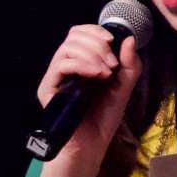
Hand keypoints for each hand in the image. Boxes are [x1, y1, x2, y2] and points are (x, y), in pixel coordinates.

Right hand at [35, 25, 141, 165]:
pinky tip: (96, 76)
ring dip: (92, 54)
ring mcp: (55, 76)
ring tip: (106, 73)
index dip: (95, 30)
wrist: (91, 146)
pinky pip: (61, 65)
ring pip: (67, 48)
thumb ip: (129, 65)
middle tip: (112, 64)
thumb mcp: (123, 88)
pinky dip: (82, 65)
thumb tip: (129, 39)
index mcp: (81, 62)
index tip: (111, 40)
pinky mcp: (47, 88)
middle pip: (73, 36)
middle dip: (97, 44)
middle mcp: (66, 66)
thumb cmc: (103, 119)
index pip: (80, 33)